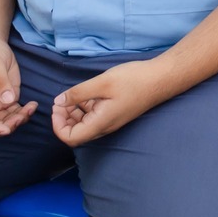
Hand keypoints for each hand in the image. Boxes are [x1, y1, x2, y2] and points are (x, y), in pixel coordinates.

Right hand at [0, 38, 36, 136]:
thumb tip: (8, 100)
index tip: (5, 129)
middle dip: (6, 127)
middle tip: (21, 117)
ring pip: (4, 123)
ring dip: (17, 121)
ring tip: (30, 109)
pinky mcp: (6, 100)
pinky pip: (14, 113)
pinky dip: (23, 114)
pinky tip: (33, 105)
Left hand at [52, 59, 167, 146]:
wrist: (161, 79)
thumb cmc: (133, 80)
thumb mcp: (102, 83)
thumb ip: (78, 93)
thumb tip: (59, 102)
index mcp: (100, 123)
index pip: (71, 138)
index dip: (58, 126)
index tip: (57, 107)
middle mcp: (105, 126)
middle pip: (76, 133)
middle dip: (63, 119)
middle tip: (60, 100)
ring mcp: (111, 120)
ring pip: (85, 124)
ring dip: (73, 113)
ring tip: (71, 96)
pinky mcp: (115, 113)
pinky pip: (94, 116)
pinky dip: (85, 108)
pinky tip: (85, 94)